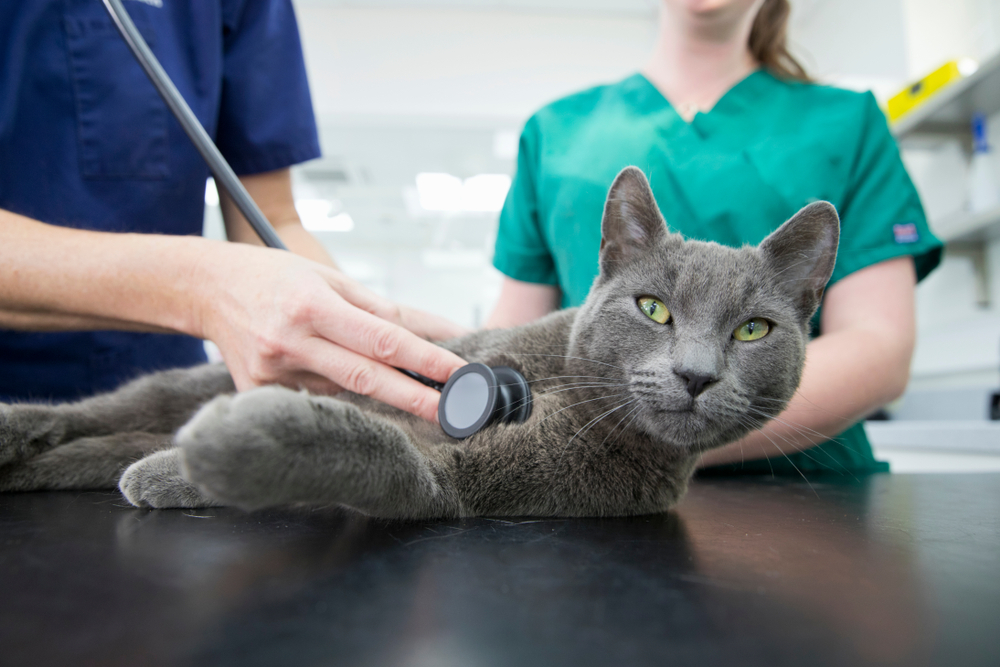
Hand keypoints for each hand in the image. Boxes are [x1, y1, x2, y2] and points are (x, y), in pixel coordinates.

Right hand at [194, 242, 468, 420]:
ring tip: (395, 383)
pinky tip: (329, 375)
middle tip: (454, 413)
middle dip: (414, 399)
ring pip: (342, 392)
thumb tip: (439, 331)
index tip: (459, 373)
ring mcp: (272, 374)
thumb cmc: (277, 278)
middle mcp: (290, 343)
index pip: (382, 339)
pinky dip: (335, 393)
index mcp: (312, 307)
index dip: (425, 359)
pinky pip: (315, 400)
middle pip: (366, 379)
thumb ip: (384, 309)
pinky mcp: (259, 394)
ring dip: (375, 392)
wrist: (207, 289)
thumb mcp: (331, 279)